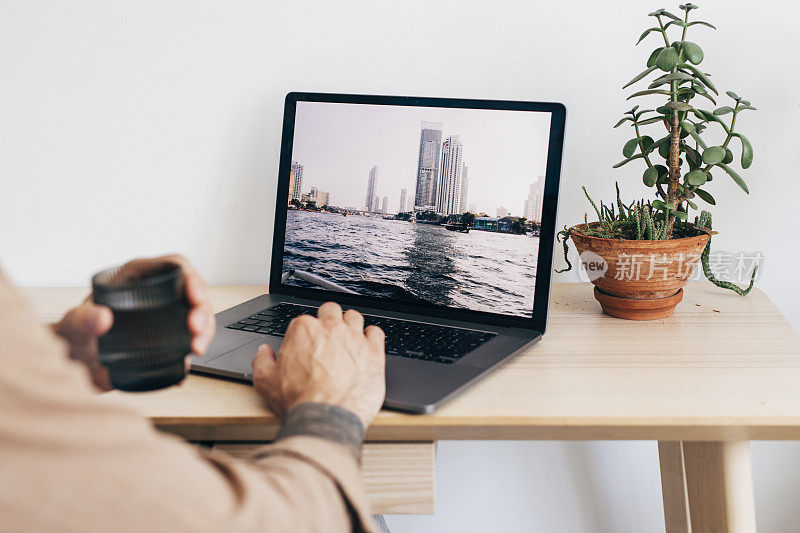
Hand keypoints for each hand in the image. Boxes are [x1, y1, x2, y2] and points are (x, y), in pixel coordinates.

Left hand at [52, 254, 215, 390]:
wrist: (72, 365)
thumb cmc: (72, 335)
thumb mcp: (74, 324)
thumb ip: (82, 318)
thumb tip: (101, 316)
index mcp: (137, 278)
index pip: (174, 267)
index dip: (192, 278)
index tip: (195, 296)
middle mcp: (156, 295)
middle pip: (193, 294)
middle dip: (202, 311)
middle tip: (195, 330)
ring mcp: (164, 319)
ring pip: (198, 318)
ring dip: (204, 333)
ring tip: (196, 349)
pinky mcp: (166, 343)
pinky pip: (187, 345)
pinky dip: (191, 359)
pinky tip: (185, 369)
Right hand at [252, 302, 385, 428]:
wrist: (325, 418)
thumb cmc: (298, 401)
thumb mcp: (266, 381)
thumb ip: (263, 361)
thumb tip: (264, 352)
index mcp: (303, 330)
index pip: (305, 320)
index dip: (305, 334)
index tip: (306, 346)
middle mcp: (330, 328)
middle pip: (331, 311)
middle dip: (328, 320)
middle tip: (327, 337)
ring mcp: (354, 338)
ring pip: (354, 317)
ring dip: (350, 325)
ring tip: (347, 339)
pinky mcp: (374, 352)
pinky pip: (376, 332)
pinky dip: (372, 337)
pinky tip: (367, 346)